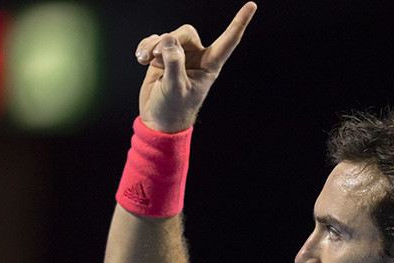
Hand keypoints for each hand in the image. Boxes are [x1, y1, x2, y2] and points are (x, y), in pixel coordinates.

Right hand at [134, 2, 256, 132]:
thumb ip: (173, 63)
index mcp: (209, 66)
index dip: (239, 22)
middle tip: (156, 56)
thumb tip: (169, 39)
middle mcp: (197, 58)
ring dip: (153, 45)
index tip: (252, 5)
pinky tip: (141, 59)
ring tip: (146, 60)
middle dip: (169, 39)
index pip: (228, 41)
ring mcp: (179, 56)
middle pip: (186, 32)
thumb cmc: (173, 109)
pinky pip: (154, 41)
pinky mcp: (162, 57)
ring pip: (167, 36)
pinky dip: (145, 47)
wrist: (158, 120)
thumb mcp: (175, 88)